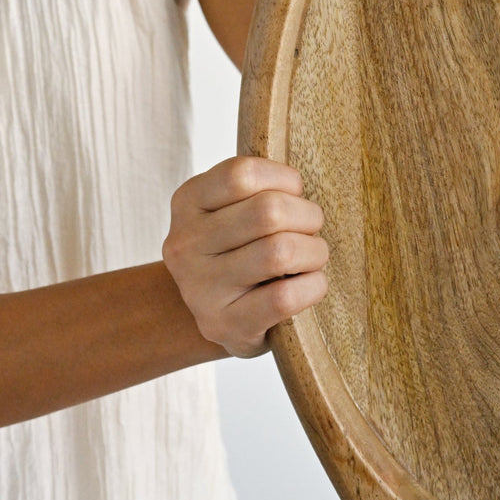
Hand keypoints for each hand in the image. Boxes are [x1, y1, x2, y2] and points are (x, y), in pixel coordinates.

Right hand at [162, 157, 328, 357]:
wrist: (219, 311)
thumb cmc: (239, 247)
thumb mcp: (234, 208)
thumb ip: (259, 188)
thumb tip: (301, 186)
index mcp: (188, 202)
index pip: (243, 174)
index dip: (284, 179)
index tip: (294, 193)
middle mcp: (186, 244)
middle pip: (268, 212)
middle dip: (308, 216)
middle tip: (312, 227)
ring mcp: (201, 289)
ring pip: (279, 252)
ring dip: (314, 251)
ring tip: (313, 256)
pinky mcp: (225, 325)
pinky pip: (284, 298)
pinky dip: (313, 286)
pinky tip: (311, 284)